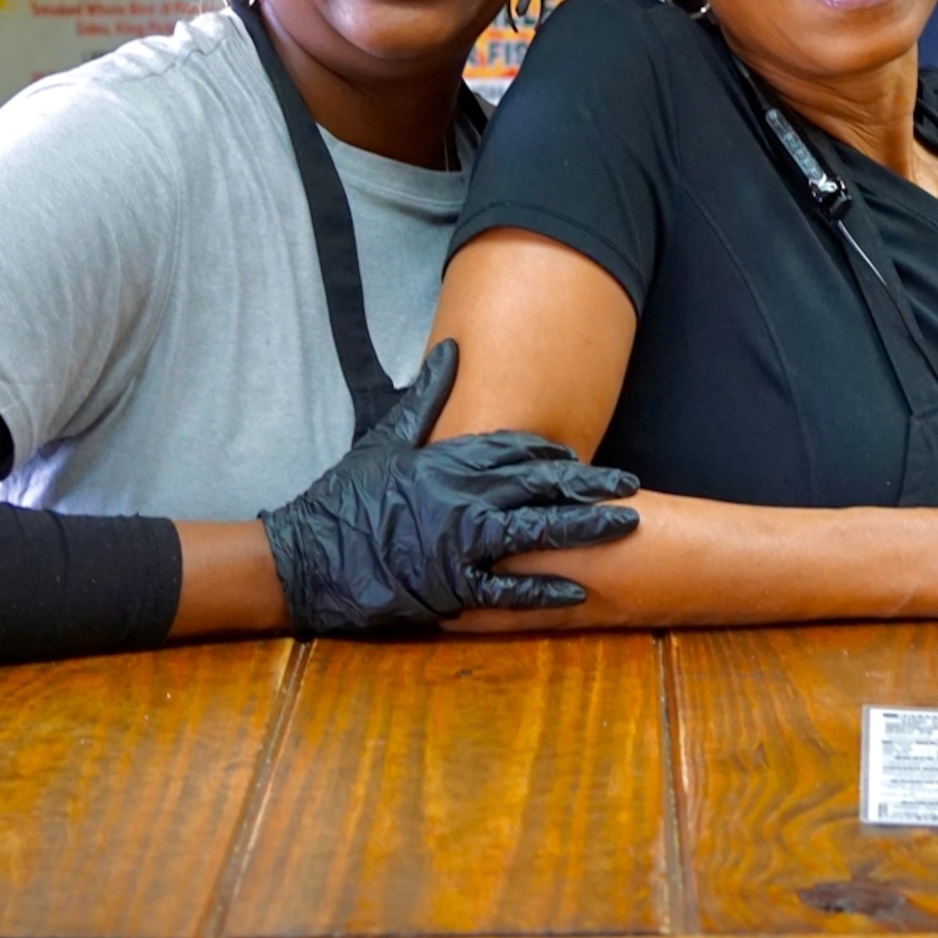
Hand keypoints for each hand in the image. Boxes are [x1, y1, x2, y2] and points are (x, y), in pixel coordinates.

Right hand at [260, 341, 639, 634]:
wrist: (307, 556)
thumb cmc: (345, 496)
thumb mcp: (386, 438)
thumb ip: (427, 395)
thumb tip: (451, 347)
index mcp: (449, 461)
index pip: (517, 450)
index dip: (553, 456)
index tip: (581, 461)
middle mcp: (463, 498)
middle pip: (541, 486)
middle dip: (591, 485)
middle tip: (630, 484)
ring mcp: (461, 544)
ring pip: (538, 531)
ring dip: (586, 528)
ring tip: (627, 524)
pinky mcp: (452, 587)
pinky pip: (508, 589)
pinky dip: (543, 589)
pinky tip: (578, 590)